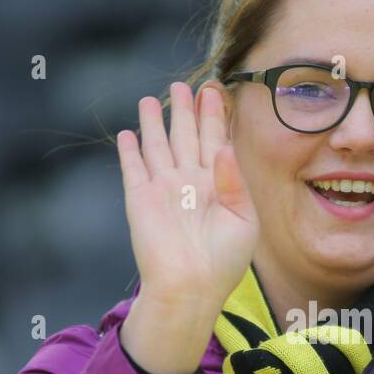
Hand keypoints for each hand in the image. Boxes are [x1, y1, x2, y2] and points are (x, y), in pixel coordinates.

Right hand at [116, 83, 257, 373]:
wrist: (190, 288)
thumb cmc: (223, 262)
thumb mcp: (244, 221)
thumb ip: (235, 182)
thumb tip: (224, 147)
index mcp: (218, 186)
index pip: (215, 141)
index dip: (214, 116)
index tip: (217, 90)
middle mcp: (190, 183)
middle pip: (186, 136)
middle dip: (186, 110)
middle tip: (185, 85)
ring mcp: (164, 189)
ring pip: (158, 145)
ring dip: (155, 122)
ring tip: (153, 99)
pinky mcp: (140, 199)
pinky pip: (133, 168)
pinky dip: (130, 150)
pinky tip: (129, 133)